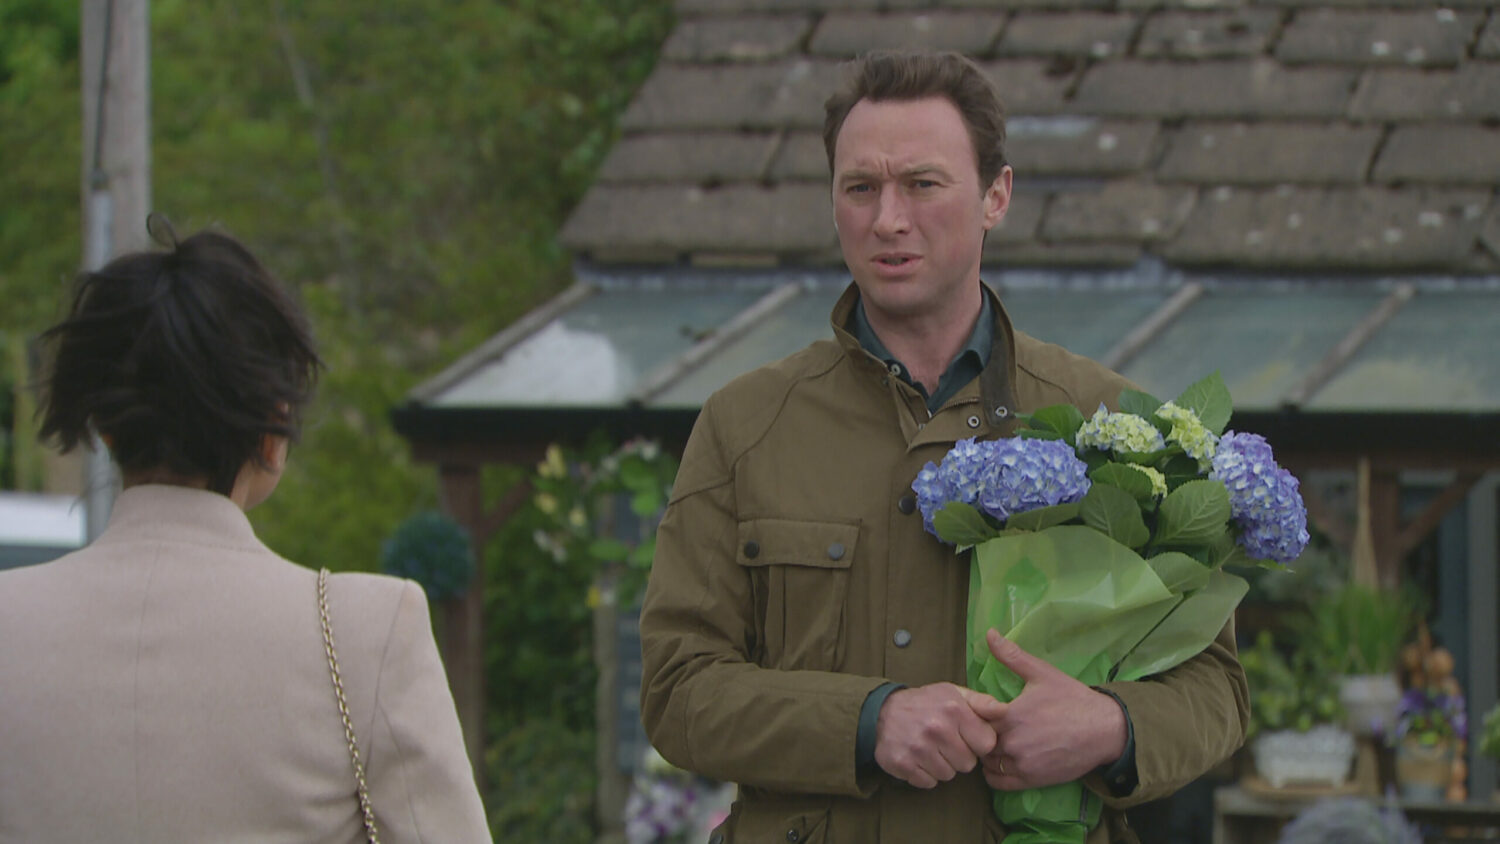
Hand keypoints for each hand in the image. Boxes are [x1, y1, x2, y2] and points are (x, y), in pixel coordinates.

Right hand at [874, 682, 1007, 788]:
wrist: (882, 711)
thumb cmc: (926, 703)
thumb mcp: (954, 693)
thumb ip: (982, 702)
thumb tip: (1005, 711)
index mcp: (954, 709)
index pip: (986, 745)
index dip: (977, 743)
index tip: (966, 736)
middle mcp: (937, 728)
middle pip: (968, 764)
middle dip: (959, 756)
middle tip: (945, 742)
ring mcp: (919, 748)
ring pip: (948, 775)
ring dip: (942, 766)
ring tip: (931, 749)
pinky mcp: (903, 764)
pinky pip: (928, 783)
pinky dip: (925, 774)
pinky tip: (918, 758)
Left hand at [977, 629, 1126, 791]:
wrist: (1104, 730)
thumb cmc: (1072, 698)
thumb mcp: (1041, 672)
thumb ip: (1012, 655)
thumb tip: (989, 633)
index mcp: (1010, 714)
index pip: (973, 717)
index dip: (972, 713)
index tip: (979, 710)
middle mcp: (1012, 742)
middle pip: (977, 740)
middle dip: (977, 733)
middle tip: (985, 726)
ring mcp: (1021, 763)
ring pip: (985, 762)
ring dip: (985, 753)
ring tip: (994, 742)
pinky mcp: (1031, 780)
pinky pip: (998, 781)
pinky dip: (994, 773)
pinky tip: (1001, 760)